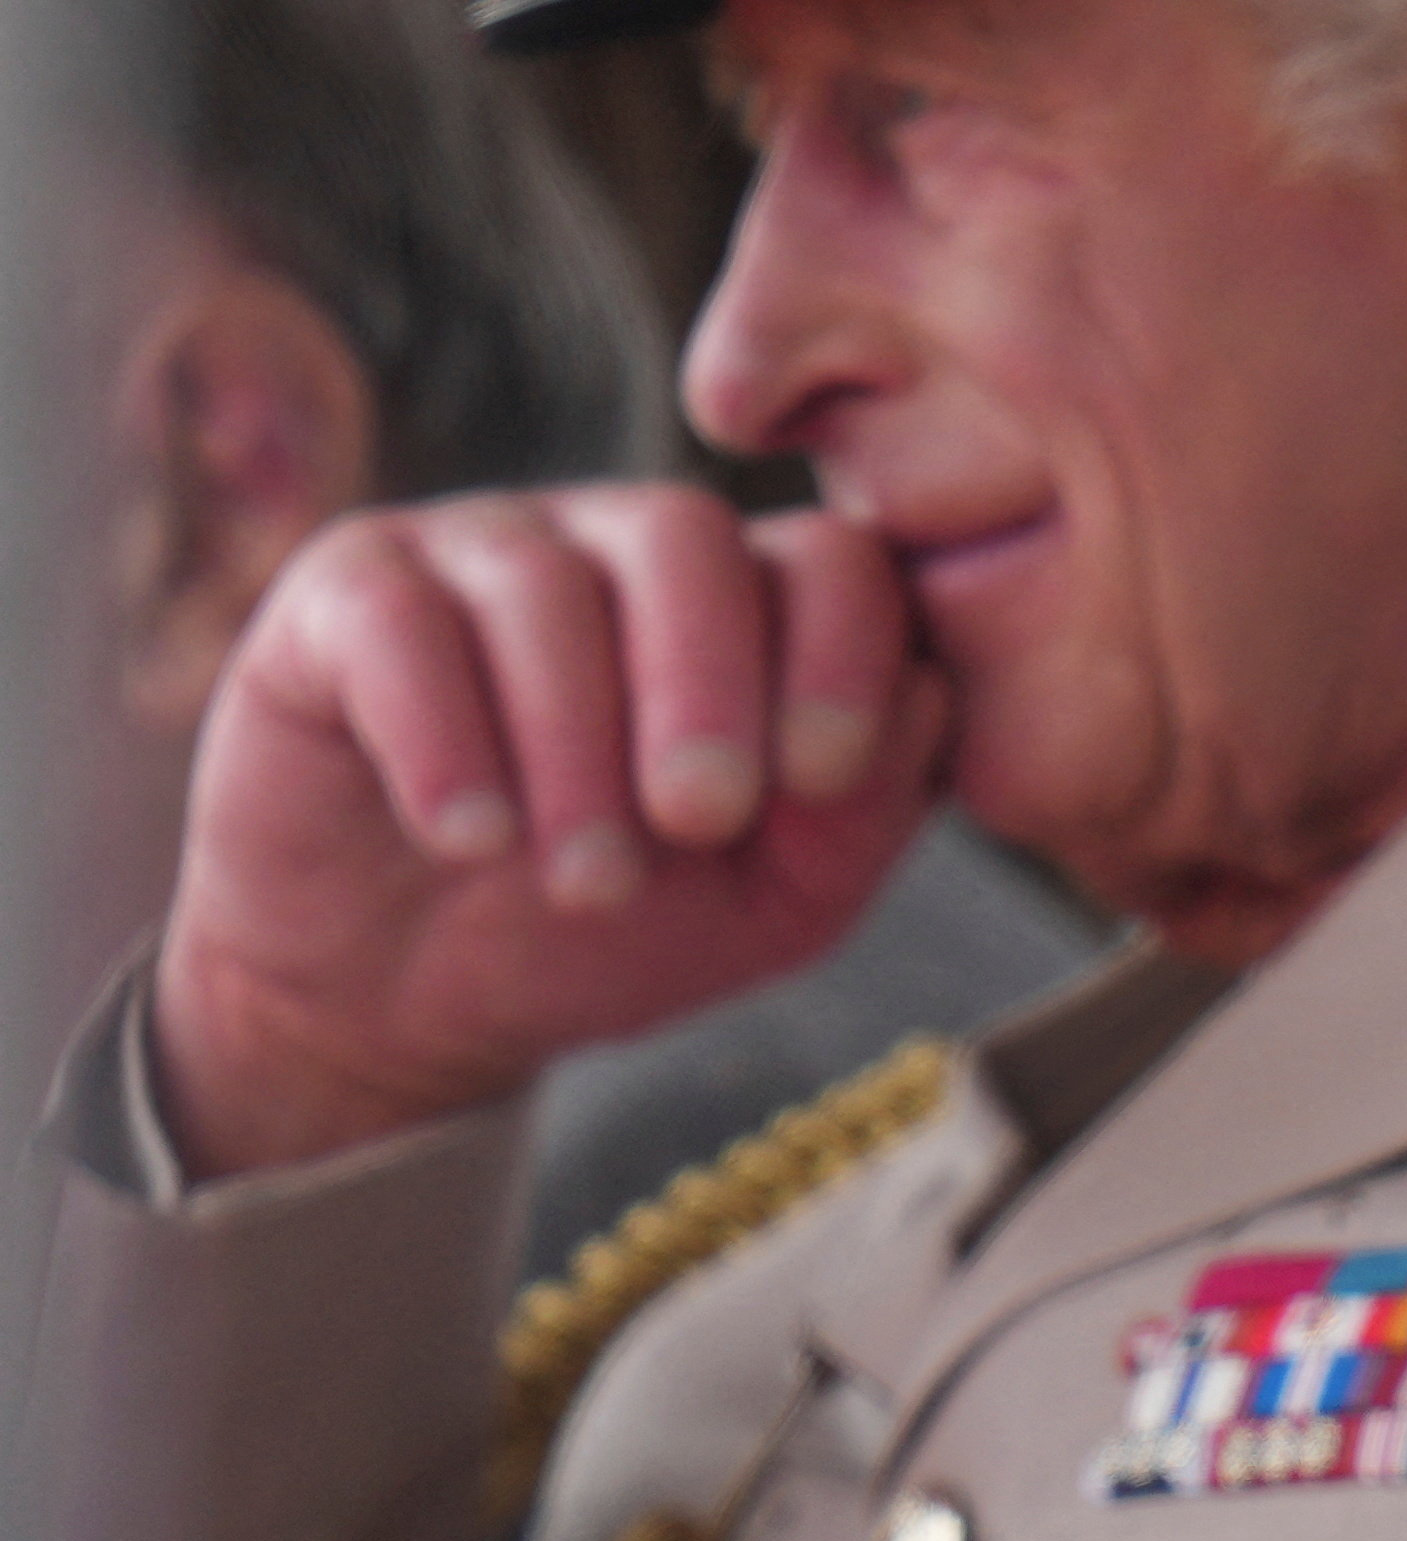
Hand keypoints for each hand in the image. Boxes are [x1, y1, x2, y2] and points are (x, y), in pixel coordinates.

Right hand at [150, 486, 951, 1176]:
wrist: (408, 1000)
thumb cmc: (620, 931)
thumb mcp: (778, 901)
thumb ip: (868, 811)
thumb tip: (924, 698)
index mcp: (751, 600)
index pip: (832, 559)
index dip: (843, 655)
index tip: (822, 779)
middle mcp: (621, 547)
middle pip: (691, 539)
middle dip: (709, 685)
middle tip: (700, 818)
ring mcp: (482, 551)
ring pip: (546, 585)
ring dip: (576, 744)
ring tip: (586, 880)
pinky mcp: (348, 590)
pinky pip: (402, 619)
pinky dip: (447, 736)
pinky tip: (470, 836)